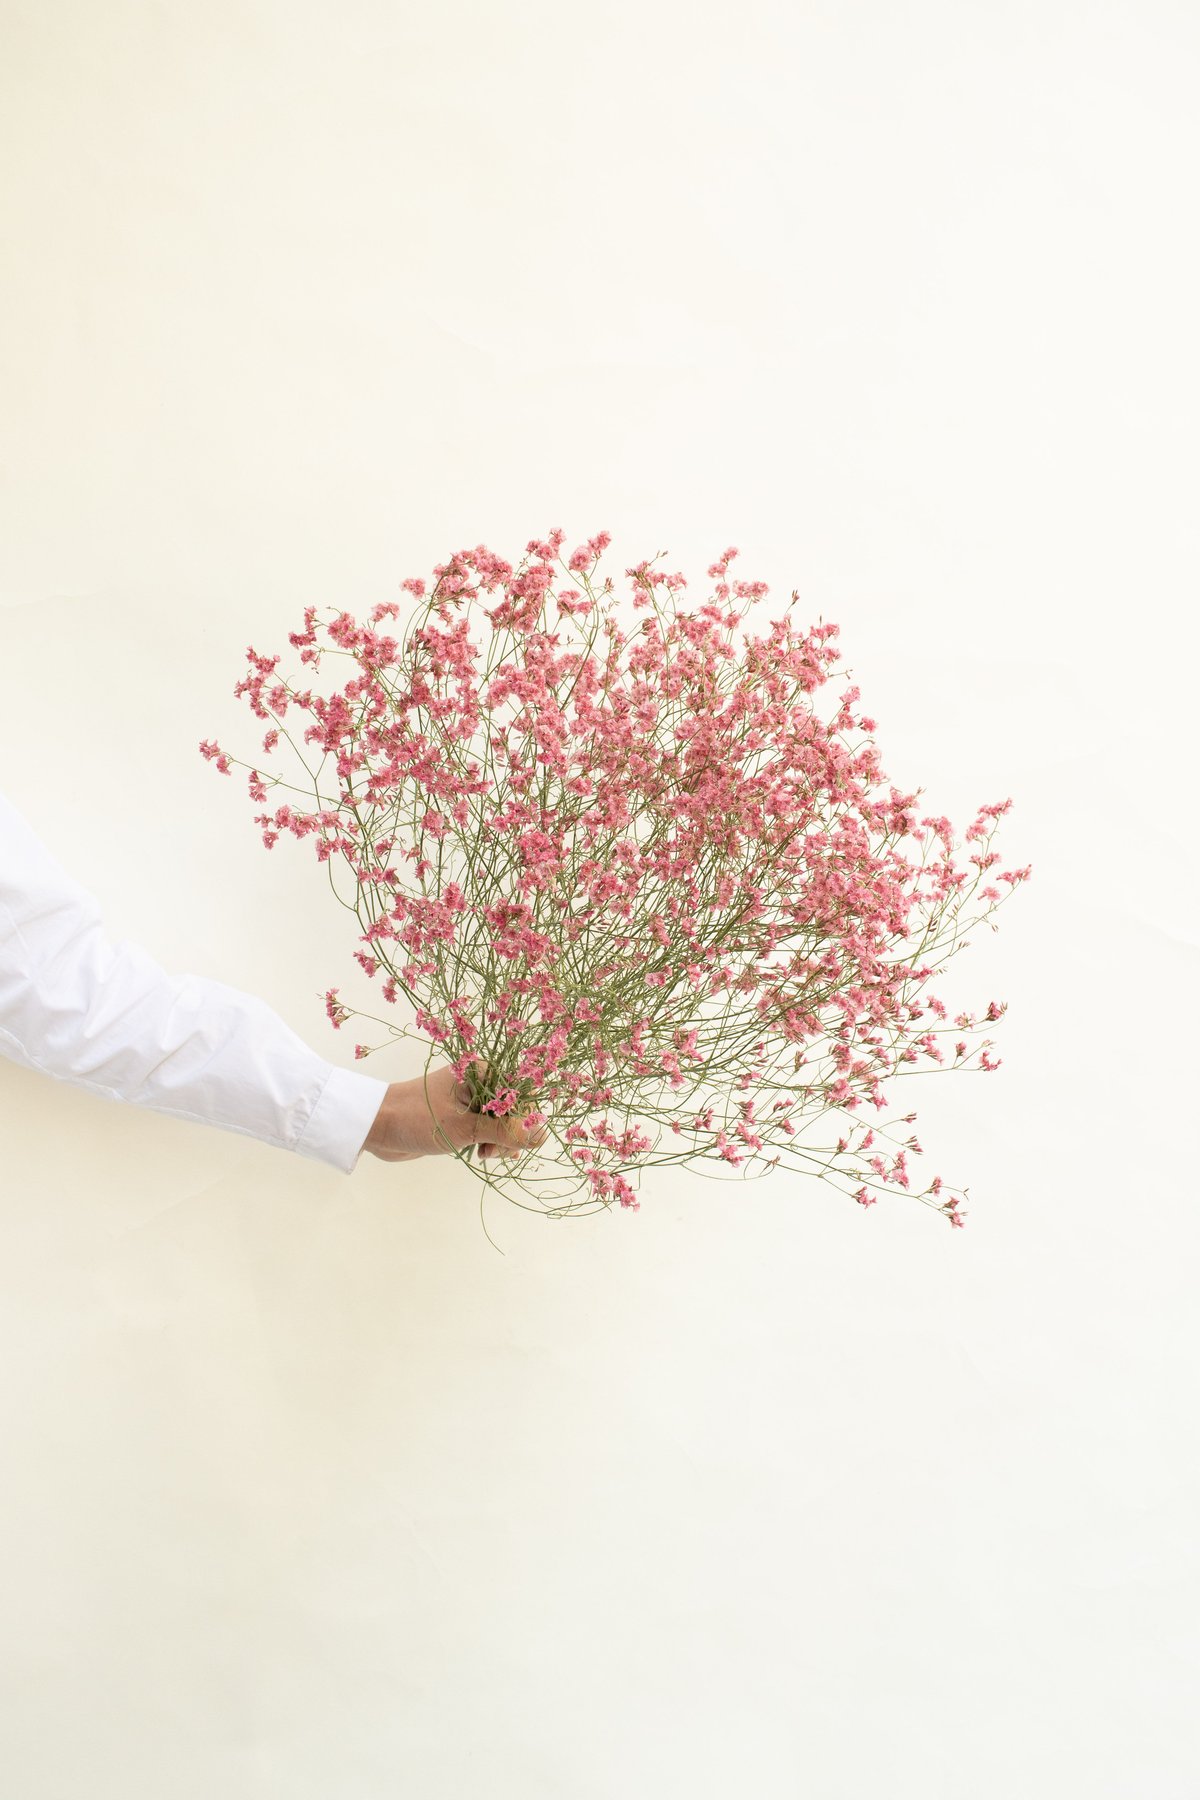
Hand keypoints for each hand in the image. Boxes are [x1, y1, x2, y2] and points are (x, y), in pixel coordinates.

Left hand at [362, 1061, 548, 1164]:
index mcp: (481, 1071)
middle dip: (509, 1135)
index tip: (514, 1141)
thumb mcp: (465, 1128)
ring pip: (501, 1123)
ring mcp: (469, 1099)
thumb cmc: (417, 1119)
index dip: (523, 1119)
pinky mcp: (460, 1116)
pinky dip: (487, 1143)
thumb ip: (505, 1132)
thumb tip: (541, 1135)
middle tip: (492, 1153)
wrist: (376, 1126)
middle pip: (514, 1110)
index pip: (521, 1093)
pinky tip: (478, 1153)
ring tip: (482, 1155)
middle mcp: (478, 1081)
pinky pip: (487, 1130)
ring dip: (498, 1143)